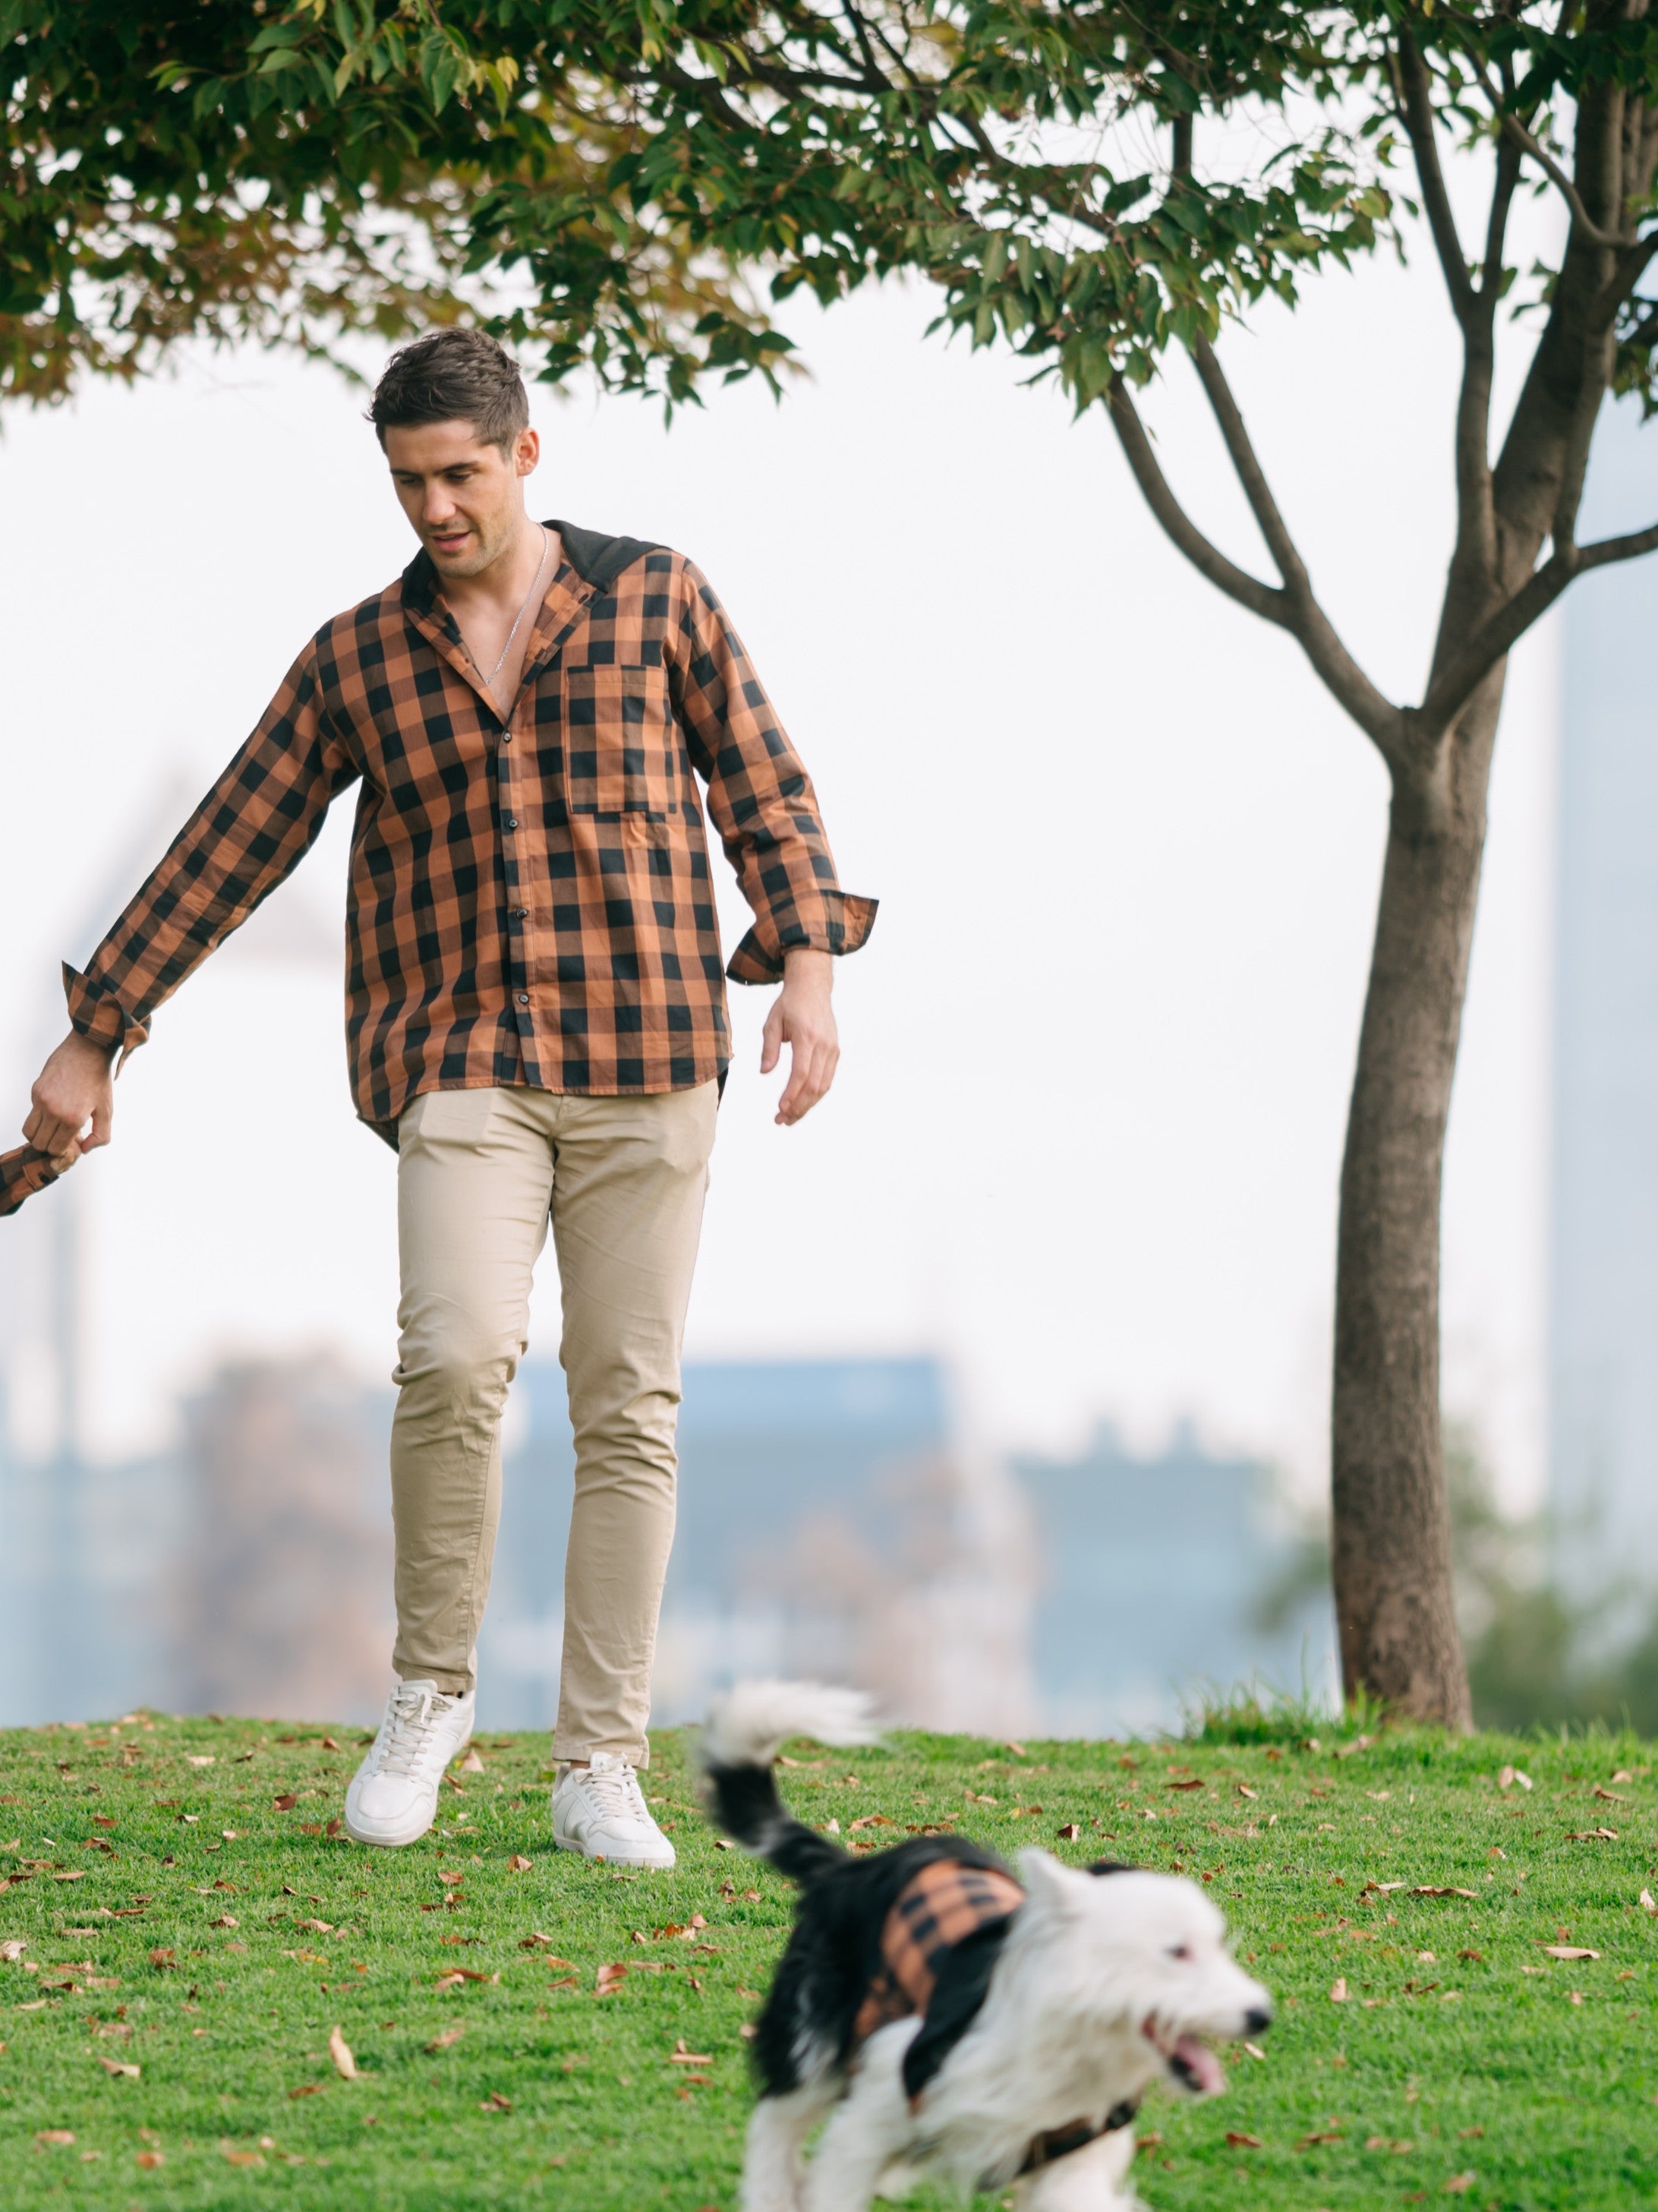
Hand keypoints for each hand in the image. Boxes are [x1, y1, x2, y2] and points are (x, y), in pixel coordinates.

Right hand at [25, 1030, 115, 1158]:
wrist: (88, 1050)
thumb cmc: (99, 1080)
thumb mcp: (107, 1110)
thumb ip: (101, 1135)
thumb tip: (84, 1150)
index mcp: (73, 1118)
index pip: (55, 1149)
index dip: (62, 1149)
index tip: (70, 1142)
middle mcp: (54, 1111)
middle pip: (39, 1143)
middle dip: (50, 1145)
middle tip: (61, 1136)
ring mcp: (42, 1100)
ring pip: (28, 1132)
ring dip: (39, 1134)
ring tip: (53, 1128)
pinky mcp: (35, 1090)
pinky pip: (31, 1113)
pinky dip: (40, 1116)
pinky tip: (55, 1107)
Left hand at [760, 949, 838, 1125]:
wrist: (813, 988)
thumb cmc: (790, 1004)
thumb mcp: (772, 1022)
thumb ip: (769, 1048)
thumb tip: (765, 1072)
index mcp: (807, 1037)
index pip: (801, 1073)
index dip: (792, 1094)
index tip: (781, 1109)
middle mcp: (824, 1045)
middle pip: (814, 1085)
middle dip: (798, 1106)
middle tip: (781, 1120)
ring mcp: (832, 1049)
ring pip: (824, 1086)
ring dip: (807, 1105)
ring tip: (790, 1117)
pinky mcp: (835, 1052)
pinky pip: (827, 1079)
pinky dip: (815, 1095)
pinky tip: (802, 1102)